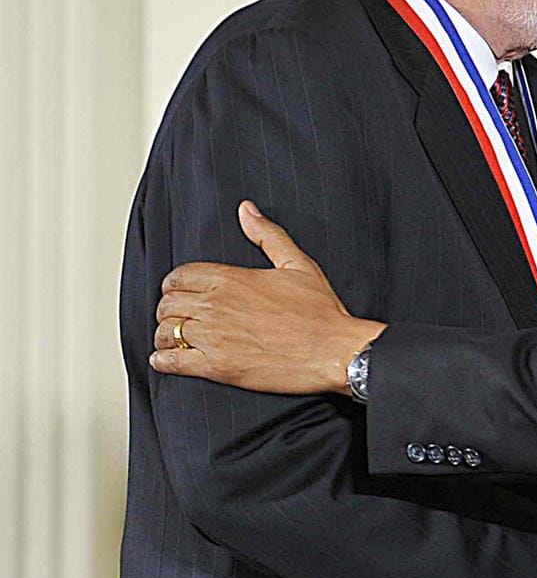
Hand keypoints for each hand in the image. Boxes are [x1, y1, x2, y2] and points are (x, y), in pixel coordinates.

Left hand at [149, 201, 384, 393]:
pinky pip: (171, 362)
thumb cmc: (321, 310)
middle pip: (167, 304)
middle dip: (170, 309)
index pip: (179, 276)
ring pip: (165, 332)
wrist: (333, 350)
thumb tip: (246, 210)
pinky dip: (163, 360)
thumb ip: (267, 235)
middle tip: (180, 316)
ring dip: (166, 335)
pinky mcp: (216, 367)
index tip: (182, 292)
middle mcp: (216, 305)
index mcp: (231, 278)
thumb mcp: (298, 264)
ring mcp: (213, 337)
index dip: (176, 284)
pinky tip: (169, 359)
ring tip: (175, 339)